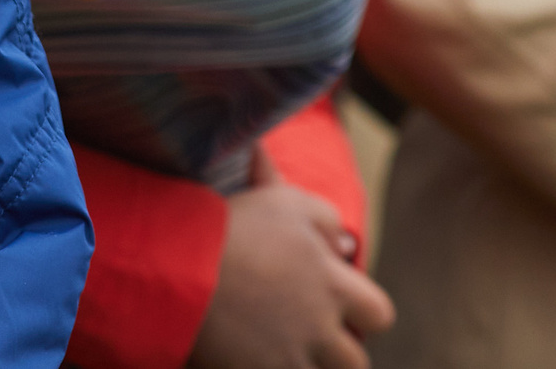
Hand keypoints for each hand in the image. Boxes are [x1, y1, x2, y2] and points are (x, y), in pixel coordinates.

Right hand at [189, 148, 394, 368]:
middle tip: (310, 336)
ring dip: (305, 364)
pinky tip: (254, 358)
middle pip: (355, 362)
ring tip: (280, 348)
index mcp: (334, 286)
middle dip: (339, 353)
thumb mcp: (285, 204)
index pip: (379, 315)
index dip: (363, 312)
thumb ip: (327, 220)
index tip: (340, 306)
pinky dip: (272, 368)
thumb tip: (348, 249)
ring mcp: (288, 360)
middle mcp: (320, 330)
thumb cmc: (233, 229)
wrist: (176, 268)